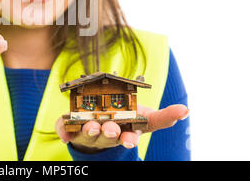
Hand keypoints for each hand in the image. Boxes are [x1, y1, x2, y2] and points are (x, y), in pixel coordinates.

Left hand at [55, 104, 188, 153]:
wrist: (101, 127)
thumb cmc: (125, 122)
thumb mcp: (146, 119)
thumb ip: (165, 116)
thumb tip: (186, 110)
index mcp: (124, 133)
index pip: (128, 138)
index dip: (129, 139)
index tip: (130, 139)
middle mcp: (106, 134)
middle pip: (107, 136)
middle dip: (109, 133)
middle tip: (111, 129)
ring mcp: (87, 132)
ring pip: (87, 133)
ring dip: (89, 130)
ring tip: (91, 126)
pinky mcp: (71, 128)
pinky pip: (64, 128)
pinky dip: (63, 130)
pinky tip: (63, 133)